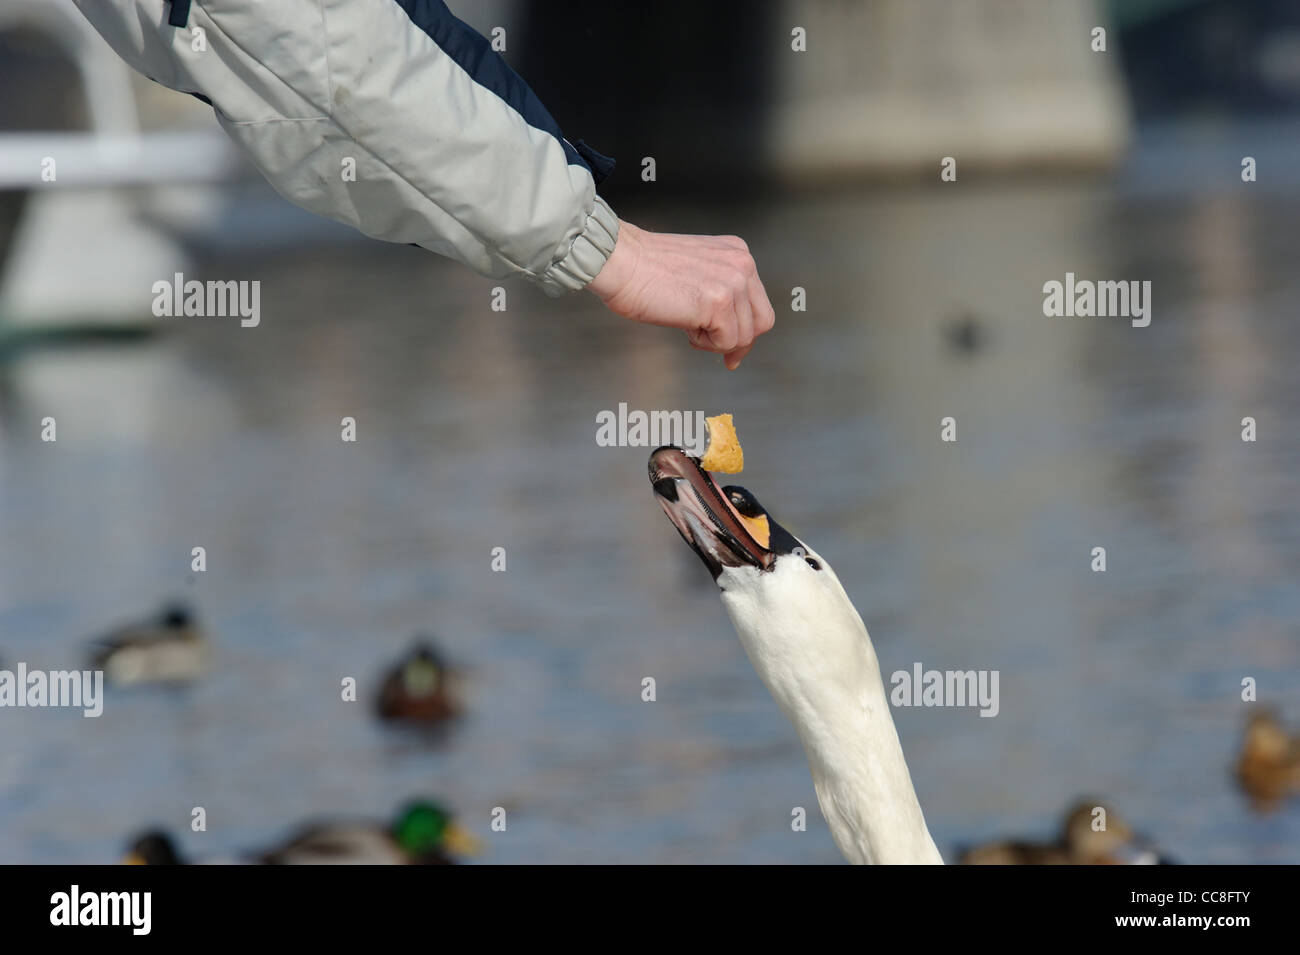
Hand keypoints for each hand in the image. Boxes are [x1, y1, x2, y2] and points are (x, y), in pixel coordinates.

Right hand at [586, 219, 775, 369]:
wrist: (621, 262)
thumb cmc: (643, 269)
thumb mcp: (696, 271)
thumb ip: (719, 289)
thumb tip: (731, 327)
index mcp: (737, 253)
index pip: (758, 301)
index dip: (746, 329)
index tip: (732, 347)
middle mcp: (742, 264)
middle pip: (762, 321)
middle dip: (740, 342)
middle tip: (722, 356)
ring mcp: (733, 282)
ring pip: (744, 336)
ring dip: (714, 342)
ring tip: (687, 326)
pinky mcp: (719, 303)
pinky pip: (726, 342)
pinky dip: (704, 344)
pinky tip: (685, 326)